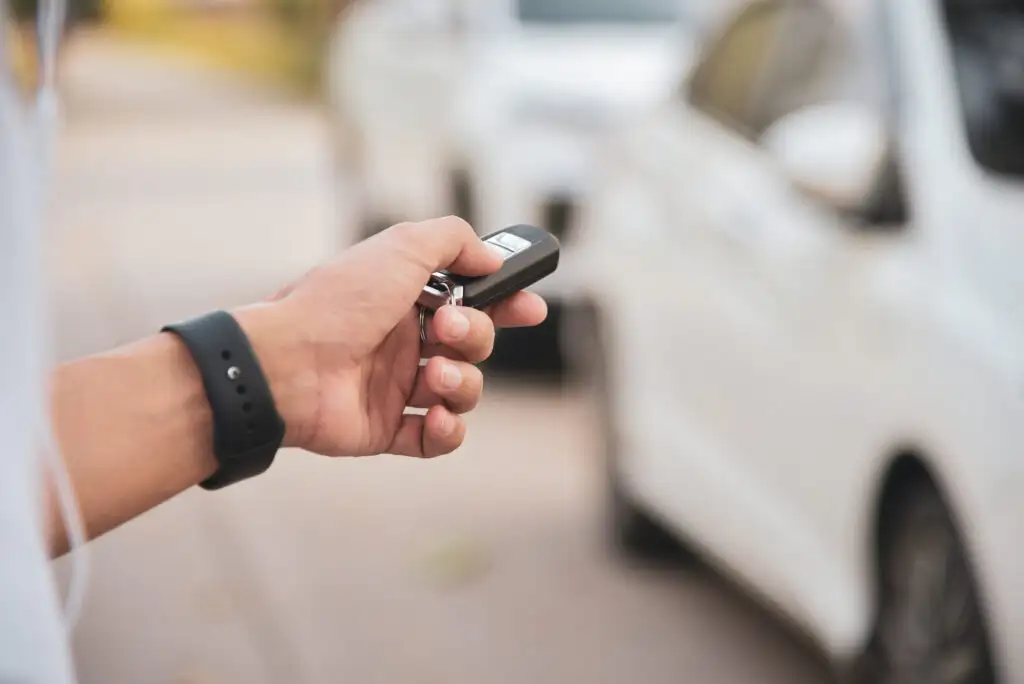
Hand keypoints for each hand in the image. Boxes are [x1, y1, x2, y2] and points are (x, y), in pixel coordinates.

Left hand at [235, 217, 547, 458]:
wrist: (286, 364)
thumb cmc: (338, 302)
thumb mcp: (401, 246)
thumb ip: (454, 240)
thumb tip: (490, 257)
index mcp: (407, 297)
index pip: (473, 299)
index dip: (507, 303)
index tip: (531, 307)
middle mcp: (404, 340)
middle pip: (476, 344)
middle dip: (476, 337)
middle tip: (446, 330)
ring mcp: (396, 386)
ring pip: (464, 391)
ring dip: (462, 383)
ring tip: (432, 377)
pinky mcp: (387, 429)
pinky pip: (438, 437)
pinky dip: (447, 431)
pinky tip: (434, 416)